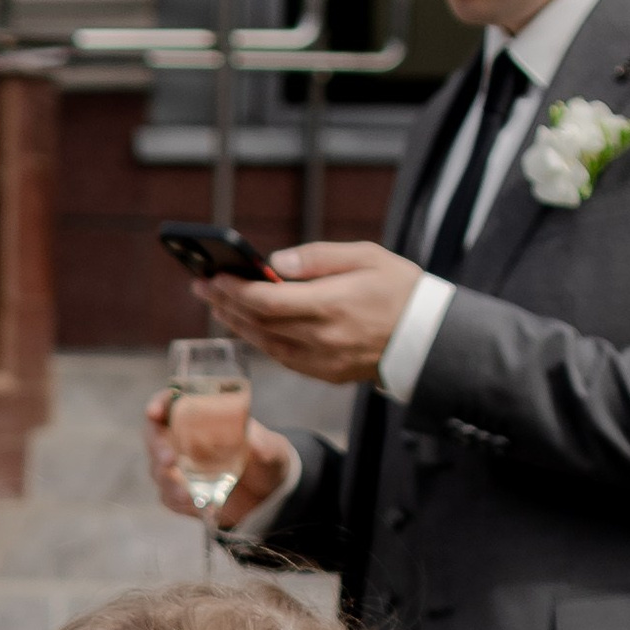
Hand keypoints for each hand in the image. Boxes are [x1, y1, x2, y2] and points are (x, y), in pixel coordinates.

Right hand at [144, 393, 297, 529]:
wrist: (269, 497)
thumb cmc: (267, 461)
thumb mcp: (270, 448)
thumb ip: (262, 443)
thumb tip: (254, 441)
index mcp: (202, 417)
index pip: (172, 403)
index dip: (159, 404)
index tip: (154, 412)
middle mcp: (184, 440)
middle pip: (155, 437)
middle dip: (157, 447)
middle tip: (169, 460)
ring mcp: (180, 468)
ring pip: (158, 470)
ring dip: (168, 481)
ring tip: (187, 494)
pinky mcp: (181, 493)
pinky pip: (168, 496)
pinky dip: (177, 500)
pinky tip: (193, 503)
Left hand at [201, 245, 421, 387]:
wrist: (428, 338)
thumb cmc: (400, 289)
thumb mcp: (367, 256)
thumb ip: (318, 258)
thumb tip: (274, 263)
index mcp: (330, 305)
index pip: (267, 301)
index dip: (235, 290)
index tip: (213, 276)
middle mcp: (320, 338)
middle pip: (258, 323)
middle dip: (226, 304)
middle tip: (201, 286)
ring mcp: (320, 360)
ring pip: (264, 343)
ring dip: (237, 324)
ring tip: (217, 304)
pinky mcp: (323, 373)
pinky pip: (281, 357)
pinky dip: (260, 340)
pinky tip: (247, 325)